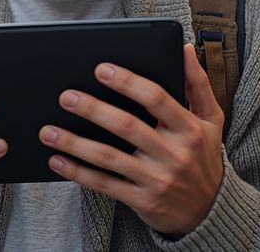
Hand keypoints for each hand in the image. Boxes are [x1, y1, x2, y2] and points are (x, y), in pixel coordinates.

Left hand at [39, 44, 224, 234]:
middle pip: (127, 126)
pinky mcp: (142, 201)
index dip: (127, 82)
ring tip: (48, 131)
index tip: (100, 69)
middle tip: (66, 96)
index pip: (156, 98)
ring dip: (75, 143)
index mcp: (189, 129)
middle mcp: (174, 154)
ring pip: (109, 157)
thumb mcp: (211, 119)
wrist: (210, 211)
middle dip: (93, 109)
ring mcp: (156, 180)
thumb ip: (197, 83)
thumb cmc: (204, 157)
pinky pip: (105, 184)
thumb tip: (184, 48)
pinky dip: (78, 172)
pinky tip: (58, 160)